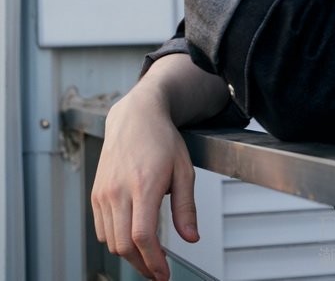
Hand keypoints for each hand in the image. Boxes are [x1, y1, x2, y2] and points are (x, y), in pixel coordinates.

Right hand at [91, 81, 198, 279]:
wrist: (136, 116)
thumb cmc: (162, 139)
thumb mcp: (184, 169)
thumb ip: (186, 206)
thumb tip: (191, 238)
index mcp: (144, 183)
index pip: (143, 235)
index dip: (153, 261)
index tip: (164, 274)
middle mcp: (119, 189)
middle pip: (124, 244)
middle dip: (142, 265)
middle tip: (158, 271)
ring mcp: (104, 191)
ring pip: (111, 240)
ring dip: (129, 255)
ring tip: (147, 256)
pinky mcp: (96, 192)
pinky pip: (101, 228)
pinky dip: (115, 240)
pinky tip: (131, 238)